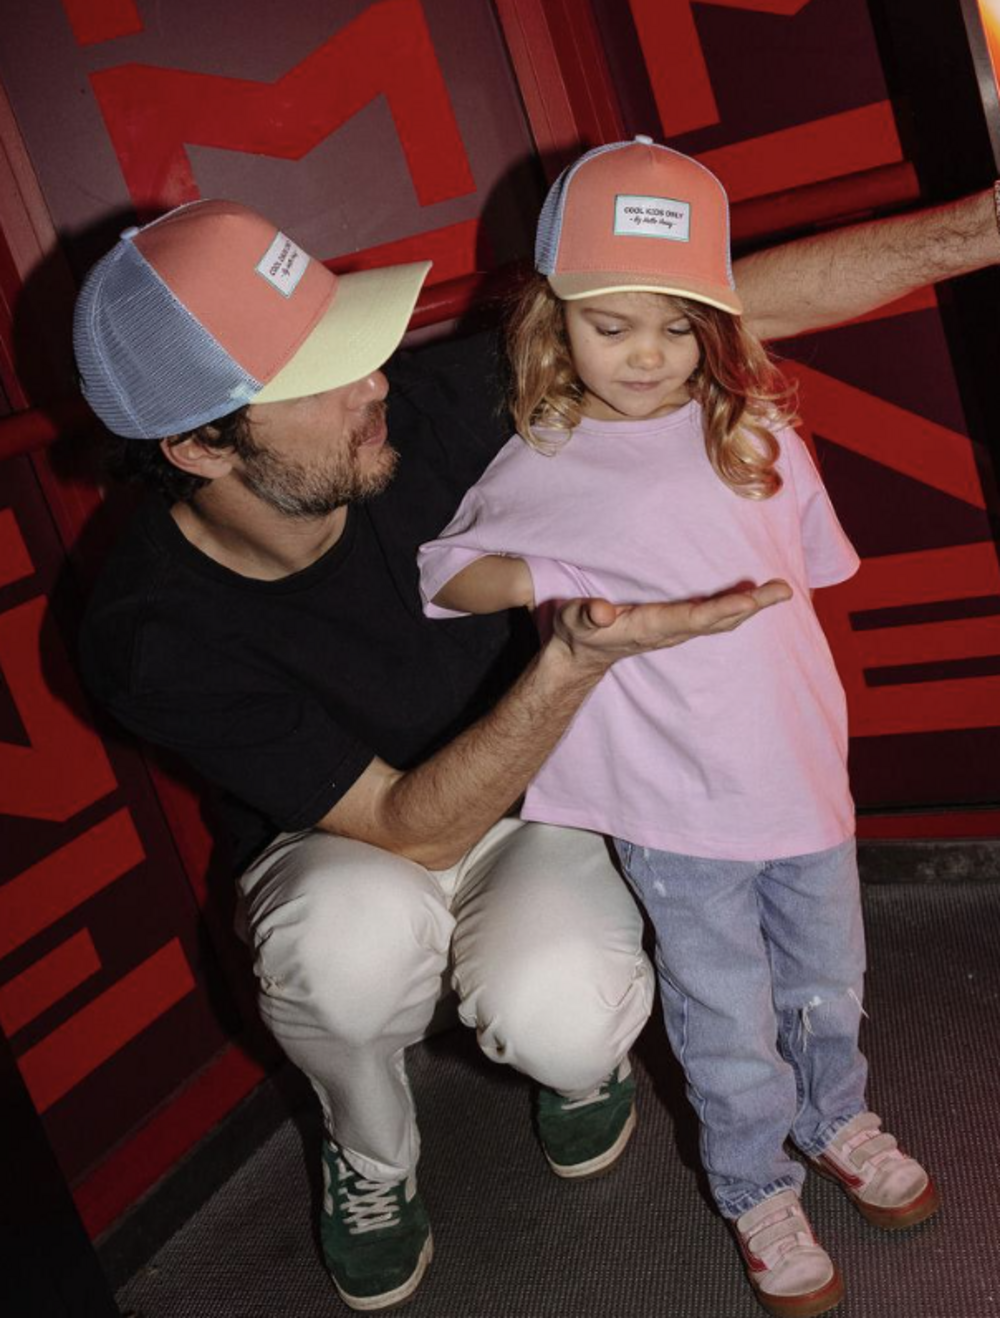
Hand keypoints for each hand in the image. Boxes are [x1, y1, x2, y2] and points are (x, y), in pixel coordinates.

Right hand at [551, 579, 792, 671]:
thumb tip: (602, 610)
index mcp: (651, 627)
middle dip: (752, 606)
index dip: (724, 609)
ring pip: (720, 621)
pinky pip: (712, 619)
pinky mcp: (674, 628)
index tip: (753, 600)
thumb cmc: (579, 634)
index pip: (695, 618)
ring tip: (777, 591)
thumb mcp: (576, 620)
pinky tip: (749, 597)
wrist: (580, 657)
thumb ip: (589, 615)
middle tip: (783, 590)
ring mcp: (675, 633)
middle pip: (719, 621)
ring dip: (749, 607)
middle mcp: (670, 632)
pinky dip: (734, 608)